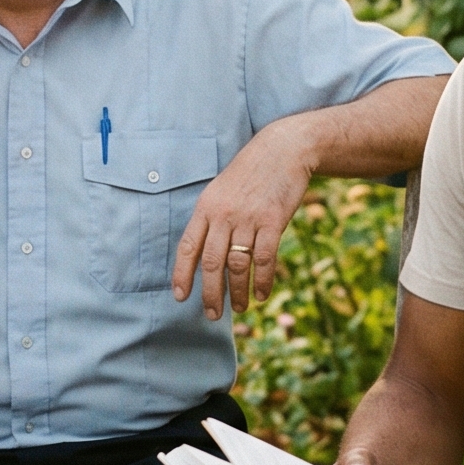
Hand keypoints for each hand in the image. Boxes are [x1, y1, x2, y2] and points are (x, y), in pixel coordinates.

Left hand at [173, 118, 312, 319]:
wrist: (283, 149)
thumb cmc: (250, 173)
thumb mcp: (221, 191)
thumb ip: (212, 219)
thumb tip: (204, 255)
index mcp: (206, 207)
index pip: (188, 247)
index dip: (182, 274)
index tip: (180, 297)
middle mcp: (223, 214)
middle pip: (211, 262)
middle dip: (210, 293)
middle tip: (212, 315)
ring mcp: (248, 218)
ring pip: (237, 264)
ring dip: (237, 291)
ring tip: (238, 309)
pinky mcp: (273, 220)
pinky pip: (264, 258)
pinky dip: (262, 281)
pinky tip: (260, 295)